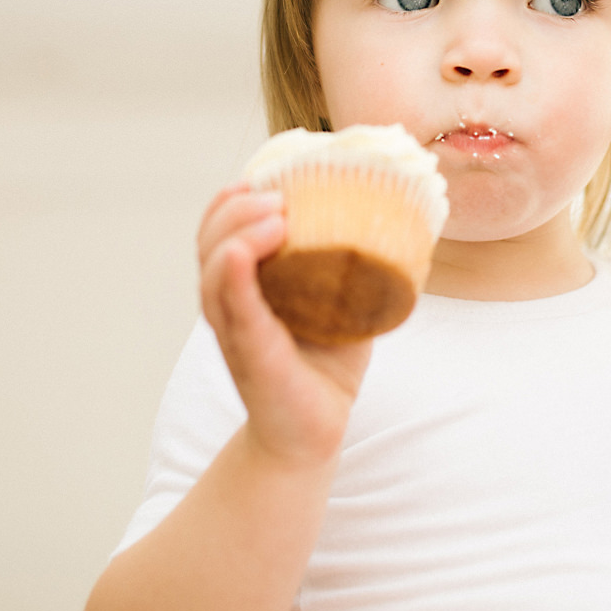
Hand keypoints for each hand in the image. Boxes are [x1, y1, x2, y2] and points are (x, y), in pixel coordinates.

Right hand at [196, 183, 372, 469]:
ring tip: (274, 214)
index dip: (233, 199)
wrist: (313, 434)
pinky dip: (235, 278)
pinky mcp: (253, 356)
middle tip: (276, 195)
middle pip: (210, 242)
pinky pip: (237, 311)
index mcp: (245, 286)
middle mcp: (230, 305)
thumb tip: (400, 213)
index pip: (221, 231)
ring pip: (215, 271)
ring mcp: (237, 331)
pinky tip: (240, 254)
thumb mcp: (339, 301)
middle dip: (235, 209)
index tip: (264, 176)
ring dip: (237, 233)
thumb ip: (351, 262)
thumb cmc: (325, 365)